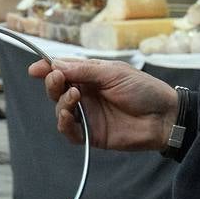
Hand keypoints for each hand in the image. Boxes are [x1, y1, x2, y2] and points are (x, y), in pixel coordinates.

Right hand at [30, 58, 178, 151]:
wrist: (164, 117)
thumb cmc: (144, 90)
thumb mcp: (113, 72)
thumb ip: (84, 70)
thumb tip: (55, 65)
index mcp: (90, 75)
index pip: (63, 70)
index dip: (47, 68)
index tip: (35, 68)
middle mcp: (86, 94)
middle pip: (57, 89)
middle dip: (52, 83)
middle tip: (57, 78)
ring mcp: (88, 114)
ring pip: (60, 109)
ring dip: (61, 102)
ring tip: (75, 95)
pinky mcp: (91, 134)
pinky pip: (69, 131)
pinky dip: (64, 123)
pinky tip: (69, 116)